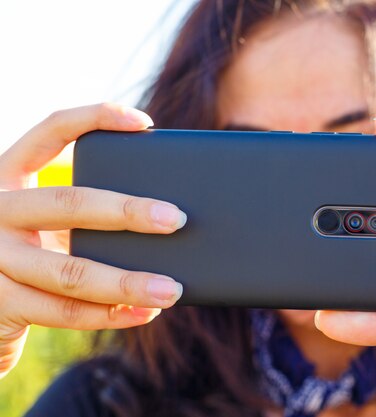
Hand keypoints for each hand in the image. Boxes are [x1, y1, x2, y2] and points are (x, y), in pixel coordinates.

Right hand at [0, 103, 186, 378]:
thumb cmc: (34, 250)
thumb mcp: (49, 219)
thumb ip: (87, 210)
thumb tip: (168, 213)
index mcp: (11, 175)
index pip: (51, 131)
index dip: (95, 118)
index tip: (144, 122)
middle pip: (68, 203)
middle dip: (128, 212)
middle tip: (176, 219)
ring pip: (71, 272)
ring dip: (128, 282)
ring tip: (172, 288)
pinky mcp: (1, 303)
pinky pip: (64, 312)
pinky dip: (111, 315)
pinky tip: (146, 313)